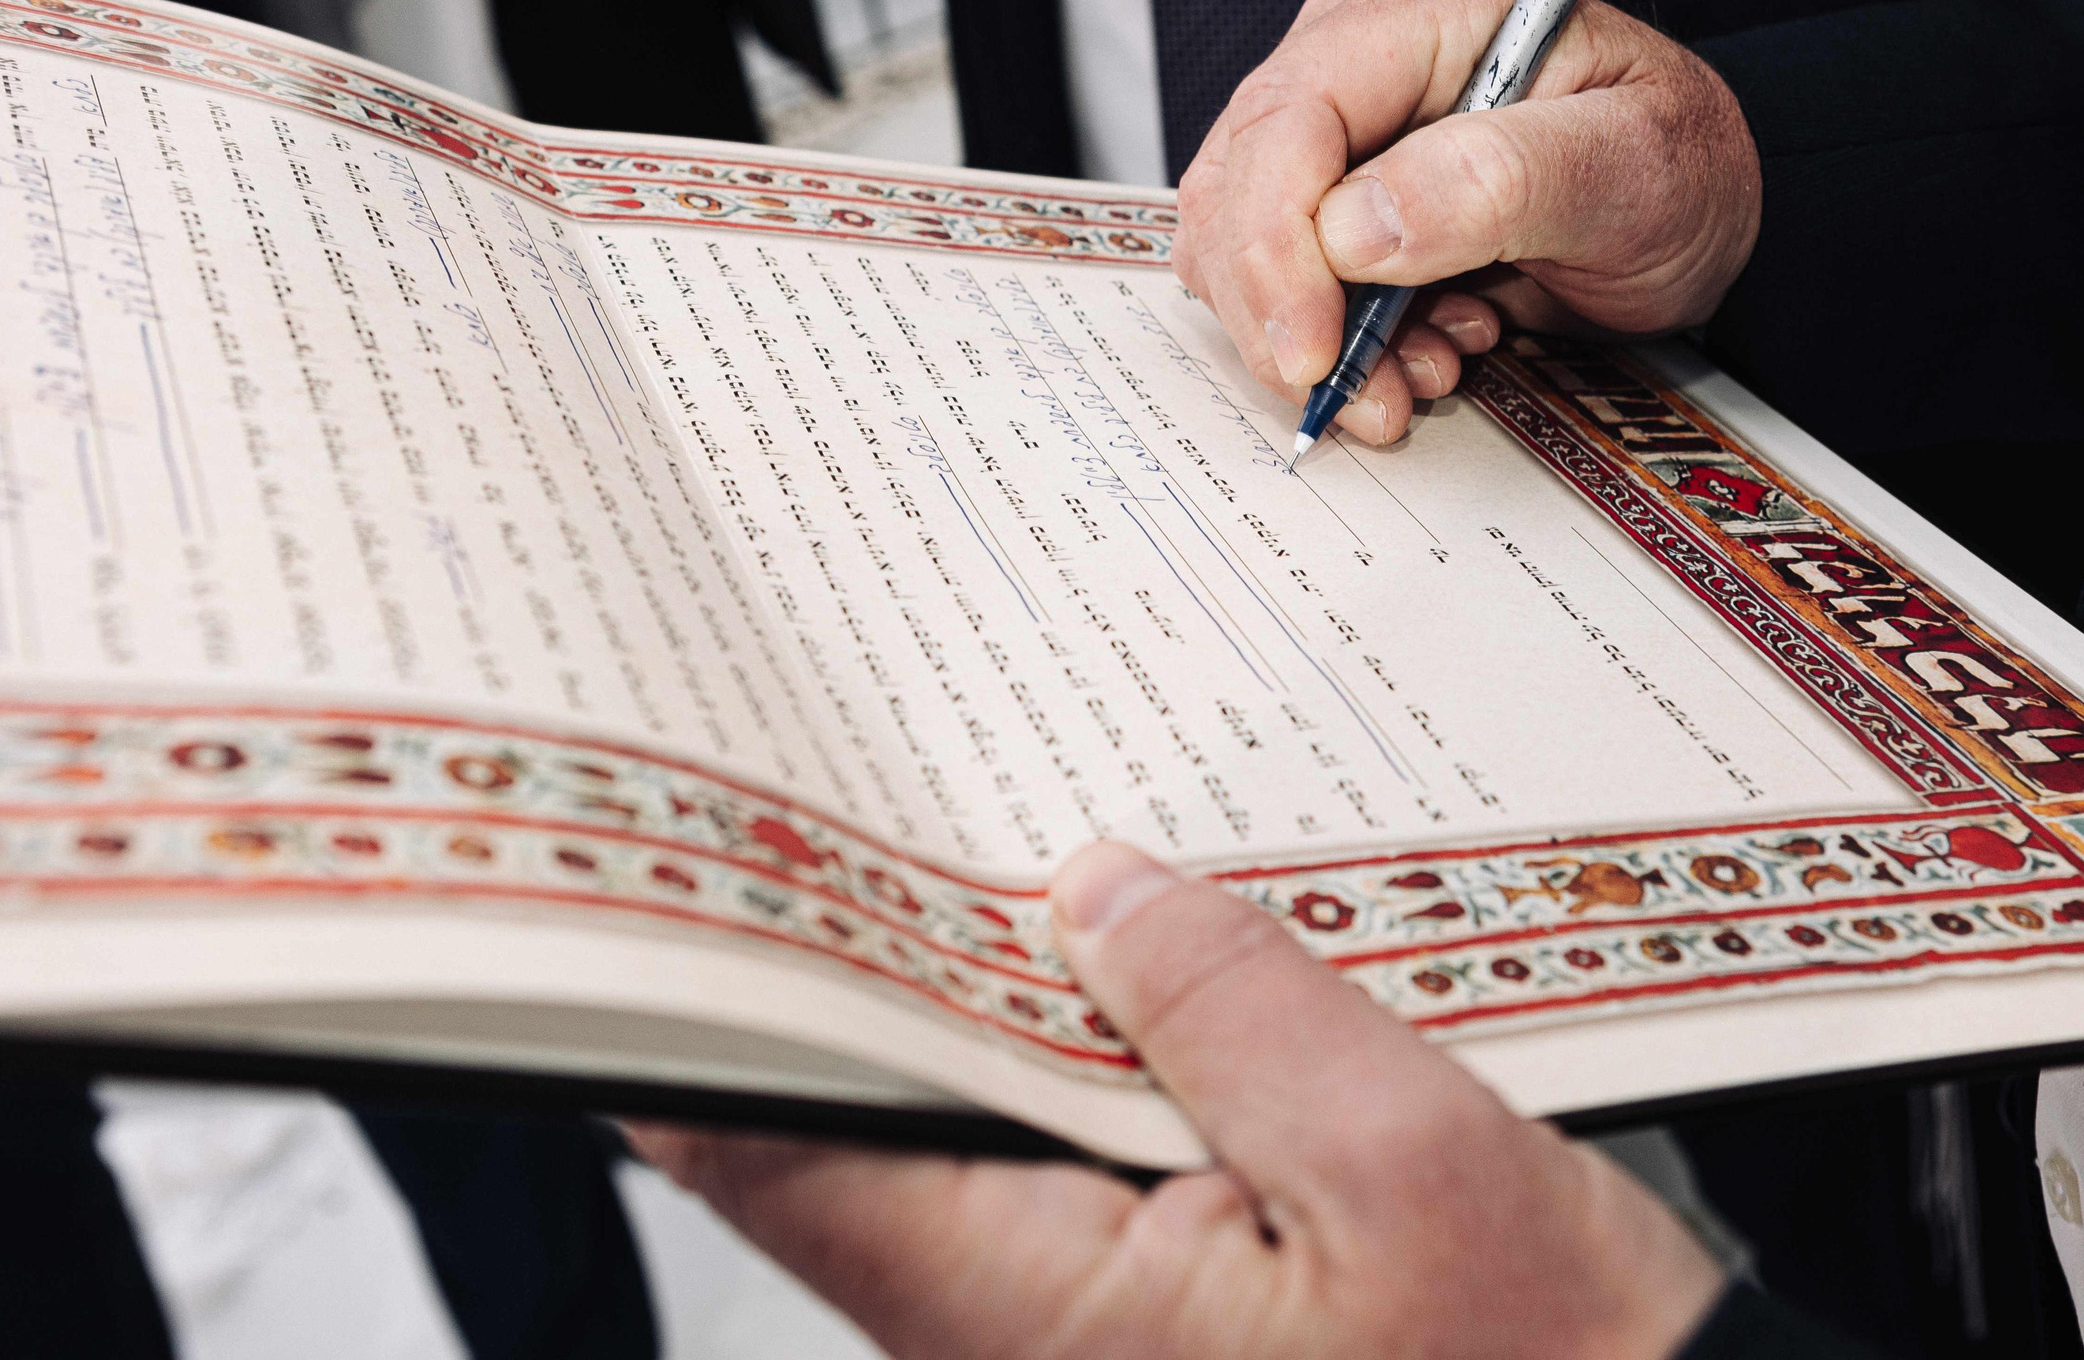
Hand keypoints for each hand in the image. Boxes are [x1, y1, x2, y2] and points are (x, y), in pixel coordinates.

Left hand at [631, 843, 1725, 1359]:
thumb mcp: (1412, 1165)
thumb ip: (1240, 1009)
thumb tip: (1100, 886)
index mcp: (1035, 1315)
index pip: (779, 1154)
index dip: (707, 1008)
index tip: (670, 861)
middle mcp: (1019, 1330)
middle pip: (859, 1122)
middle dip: (853, 957)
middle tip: (832, 779)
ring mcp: (1084, 1321)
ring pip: (966, 1127)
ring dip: (977, 989)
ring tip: (976, 831)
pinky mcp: (1156, 1305)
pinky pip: (1064, 1153)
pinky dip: (1076, 1044)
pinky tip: (1119, 947)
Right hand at [1173, 0, 1761, 444]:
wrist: (1691, 211)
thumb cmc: (1678, 170)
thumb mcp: (1632, 168)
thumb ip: (1502, 181)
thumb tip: (1352, 228)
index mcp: (1429, 5)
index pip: (1290, 116)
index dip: (1274, 245)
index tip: (1310, 351)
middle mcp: (1359, 46)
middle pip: (1240, 185)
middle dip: (1289, 313)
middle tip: (1372, 398)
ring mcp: (1336, 118)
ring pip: (1239, 242)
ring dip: (1315, 338)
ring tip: (1427, 371)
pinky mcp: (1329, 188)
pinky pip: (1276, 277)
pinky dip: (1334, 340)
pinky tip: (1424, 348)